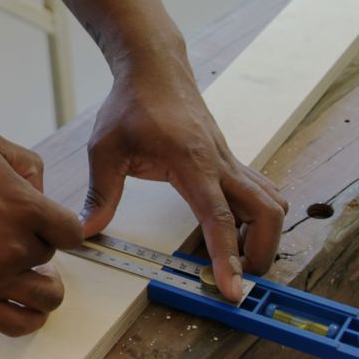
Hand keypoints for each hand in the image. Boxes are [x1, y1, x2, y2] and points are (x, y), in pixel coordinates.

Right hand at [0, 129, 82, 336]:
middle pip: (51, 258)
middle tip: (12, 237)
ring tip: (27, 273)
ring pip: (46, 298)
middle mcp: (14, 246)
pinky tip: (23, 303)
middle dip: (37, 245)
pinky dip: (30, 319)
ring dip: (42, 285)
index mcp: (24, 206)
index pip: (73, 232)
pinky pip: (17, 324)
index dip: (61, 226)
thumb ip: (28, 162)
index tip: (45, 223)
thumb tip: (43, 193)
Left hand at [80, 66, 287, 301]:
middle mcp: (220, 161)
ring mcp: (230, 159)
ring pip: (271, 202)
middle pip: (266, 212)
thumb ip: (100, 193)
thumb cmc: (131, 104)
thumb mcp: (105, 149)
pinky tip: (234, 232)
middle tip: (236, 279)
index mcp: (191, 161)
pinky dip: (257, 217)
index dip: (227, 256)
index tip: (231, 290)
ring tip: (235, 260)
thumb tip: (87, 231)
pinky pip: (259, 192)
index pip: (219, 217)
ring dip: (263, 235)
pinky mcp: (229, 160)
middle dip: (260, 252)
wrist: (155, 67)